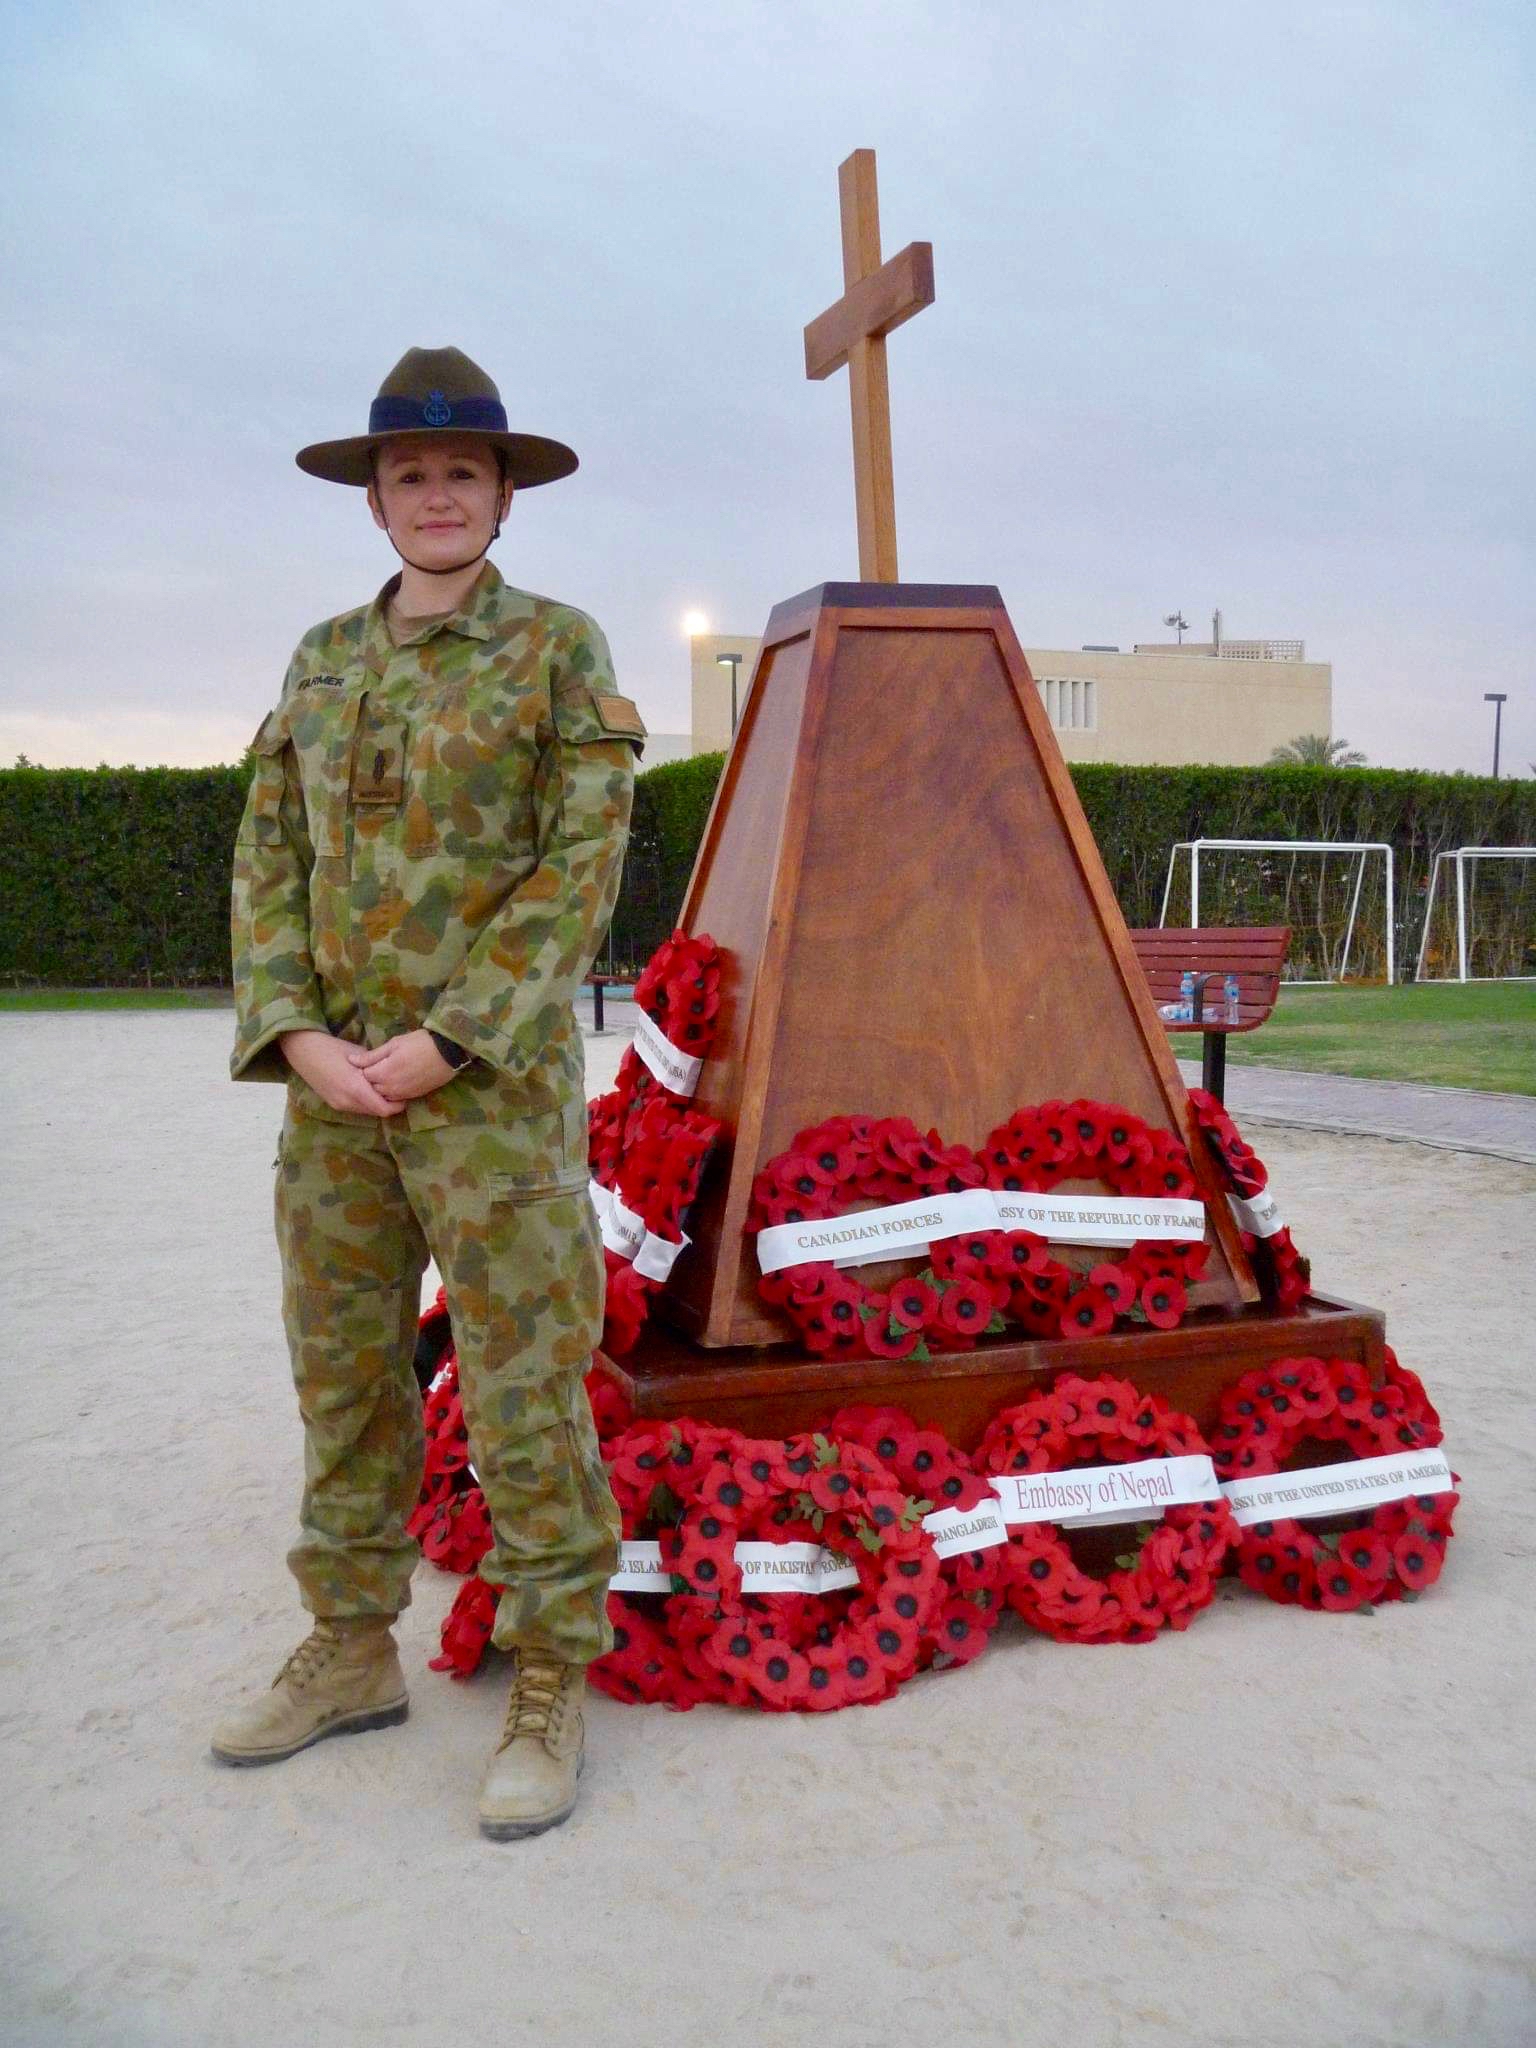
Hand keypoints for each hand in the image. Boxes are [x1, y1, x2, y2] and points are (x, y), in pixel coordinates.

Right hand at [279, 1030, 402, 1115]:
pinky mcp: (334, 1104)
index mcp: (355, 1088)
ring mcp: (339, 1104)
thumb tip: (392, 1074)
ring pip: (366, 1111)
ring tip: (382, 1088)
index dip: (397, 1105)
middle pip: (376, 1112)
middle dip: (388, 1104)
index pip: (384, 1109)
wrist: (304, 1052)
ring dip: (376, 1103)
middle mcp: (347, 1101)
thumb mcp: (359, 1055)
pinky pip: (356, 1108)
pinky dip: (365, 1102)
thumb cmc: (333, 1048)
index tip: (405, 1094)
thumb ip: (375, 1068)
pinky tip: (368, 1089)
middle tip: (397, 1090)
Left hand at [347, 1029, 457, 1103]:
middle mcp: (391, 1087)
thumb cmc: (420, 1043)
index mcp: (384, 1072)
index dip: (364, 1068)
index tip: (368, 1060)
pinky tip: (398, 1079)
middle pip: (372, 1088)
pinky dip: (393, 1091)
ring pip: (383, 1095)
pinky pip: (396, 1098)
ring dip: (381, 1086)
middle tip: (377, 1066)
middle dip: (371, 1079)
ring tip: (387, 1073)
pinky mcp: (413, 1096)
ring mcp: (403, 1094)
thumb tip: (351, 1061)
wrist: (448, 1053)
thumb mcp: (394, 1044)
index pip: (363, 1075)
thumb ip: (372, 1055)